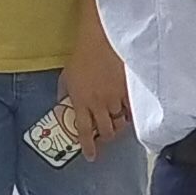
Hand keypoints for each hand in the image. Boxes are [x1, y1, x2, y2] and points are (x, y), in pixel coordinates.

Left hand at [59, 33, 129, 158]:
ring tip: (117, 123)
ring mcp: (115, 98)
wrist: (101, 38)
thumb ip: (65, 94)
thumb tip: (63, 107)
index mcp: (81, 101)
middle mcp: (98, 104)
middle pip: (105, 132)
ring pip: (120, 123)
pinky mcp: (129, 90)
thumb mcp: (66, 76)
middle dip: (106, 138)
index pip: (83, 131)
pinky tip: (129, 112)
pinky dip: (130, 114)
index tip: (91, 156)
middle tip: (106, 137)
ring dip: (118, 126)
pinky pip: (132, 110)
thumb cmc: (82, 54)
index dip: (88, 146)